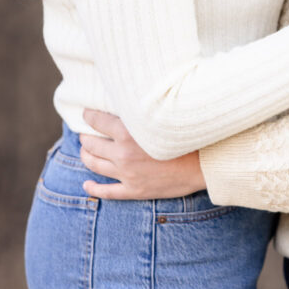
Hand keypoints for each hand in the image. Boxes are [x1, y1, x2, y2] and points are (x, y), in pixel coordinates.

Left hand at [79, 109, 205, 199]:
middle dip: (85, 137)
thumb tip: (128, 97)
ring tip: (85, 151)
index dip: (88, 116)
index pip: (97, 121)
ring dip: (86, 156)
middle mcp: (123, 154)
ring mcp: (127, 174)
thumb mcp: (159, 117)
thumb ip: (140, 110)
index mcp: (127, 133)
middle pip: (91, 144)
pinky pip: (107, 192)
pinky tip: (86, 185)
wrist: (202, 165)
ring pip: (95, 165)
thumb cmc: (184, 136)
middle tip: (85, 133)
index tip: (86, 113)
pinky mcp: (134, 190)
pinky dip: (93, 189)